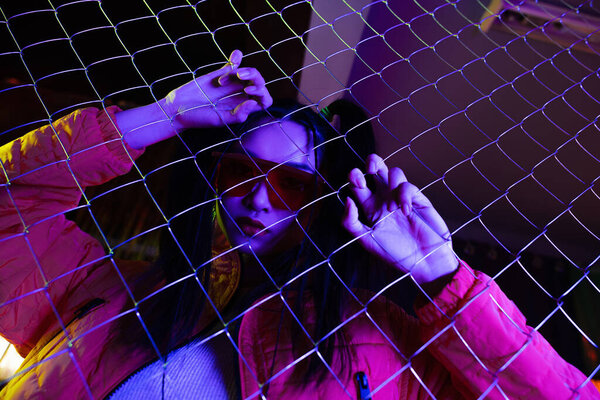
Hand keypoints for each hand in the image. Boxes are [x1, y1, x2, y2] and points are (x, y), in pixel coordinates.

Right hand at [118, 50, 271, 148]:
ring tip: (223, 79)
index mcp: (244, 109)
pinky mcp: (220, 75)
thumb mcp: (219, 120)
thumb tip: (253, 102)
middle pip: (259, 83)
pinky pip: (233, 65)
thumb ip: (238, 115)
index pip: (264, 100)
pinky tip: (236, 55)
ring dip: (243, 70)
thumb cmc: (198, 118)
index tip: (249, 91)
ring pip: (248, 73)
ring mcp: (232, 84)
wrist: (178, 108)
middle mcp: (240, 96)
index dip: (262, 93)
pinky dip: (236, 58)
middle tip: (240, 76)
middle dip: (254, 77)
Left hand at [341, 154, 458, 283]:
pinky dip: (404, 196)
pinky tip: (406, 211)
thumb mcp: (366, 241)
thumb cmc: (395, 254)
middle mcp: (384, 199)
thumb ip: (350, 222)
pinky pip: (408, 187)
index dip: (355, 177)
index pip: (358, 185)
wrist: (424, 263)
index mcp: (370, 208)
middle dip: (372, 162)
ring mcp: (401, 198)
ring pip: (393, 172)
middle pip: (376, 170)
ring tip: (391, 204)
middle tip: (370, 169)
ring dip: (390, 180)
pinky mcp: (418, 199)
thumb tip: (346, 200)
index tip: (356, 181)